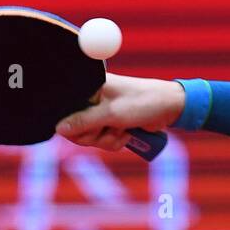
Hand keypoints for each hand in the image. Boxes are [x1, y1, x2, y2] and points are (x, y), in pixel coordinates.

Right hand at [55, 73, 185, 152]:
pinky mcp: (112, 123)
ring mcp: (102, 112)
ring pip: (91, 138)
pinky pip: (103, 140)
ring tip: (122, 130)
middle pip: (77, 130)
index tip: (91, 129)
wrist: (170, 108)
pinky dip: (114, 141)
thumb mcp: (112, 113)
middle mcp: (93, 99)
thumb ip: (84, 121)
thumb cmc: (142, 102)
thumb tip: (58, 129)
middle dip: (94, 136)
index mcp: (89, 88)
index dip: (75, 127)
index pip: (66, 113)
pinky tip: (127, 134)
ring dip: (107, 140)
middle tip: (110, 129)